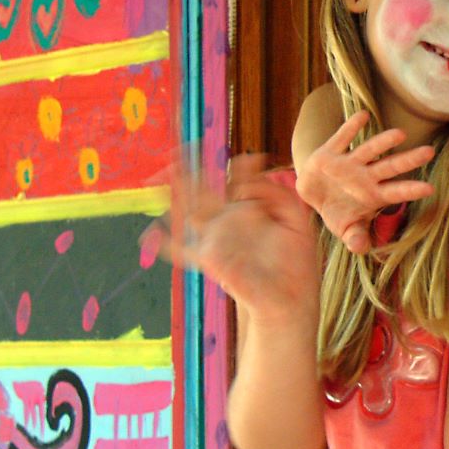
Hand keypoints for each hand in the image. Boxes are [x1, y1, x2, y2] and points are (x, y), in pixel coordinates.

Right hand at [164, 154, 317, 318]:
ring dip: (176, 193)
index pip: (238, 181)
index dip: (240, 167)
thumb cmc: (294, 262)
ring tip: (162, 174)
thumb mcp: (296, 222)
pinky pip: (182, 250)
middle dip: (191, 169)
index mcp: (251, 209)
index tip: (252, 159)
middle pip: (205, 189)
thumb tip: (258, 181)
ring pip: (190, 210)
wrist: (290, 300)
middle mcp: (229, 220)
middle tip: (180, 148)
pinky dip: (166, 243)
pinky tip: (151, 234)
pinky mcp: (210, 259)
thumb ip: (280, 196)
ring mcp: (217, 239)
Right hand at [295, 111, 434, 252]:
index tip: (431, 189)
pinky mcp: (330, 153)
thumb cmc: (337, 212)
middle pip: (391, 166)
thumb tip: (360, 248)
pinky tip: (363, 115)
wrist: (311, 195)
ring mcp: (350, 163)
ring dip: (383, 142)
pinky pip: (342, 138)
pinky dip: (350, 127)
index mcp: (374, 194)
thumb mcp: (345, 228)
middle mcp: (367, 176)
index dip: (412, 190)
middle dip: (409, 160)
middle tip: (430, 152)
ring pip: (370, 150)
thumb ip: (355, 237)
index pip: (397, 192)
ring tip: (400, 134)